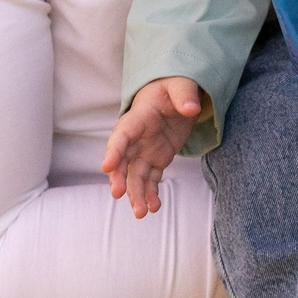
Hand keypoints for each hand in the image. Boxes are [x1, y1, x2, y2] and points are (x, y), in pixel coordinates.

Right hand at [101, 78, 204, 218]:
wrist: (174, 95)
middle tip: (117, 194)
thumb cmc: (173, 86)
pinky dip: (152, 194)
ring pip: (135, 175)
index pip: (122, 134)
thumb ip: (184, 95)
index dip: (114, 150)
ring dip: (136, 193)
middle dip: (119, 177)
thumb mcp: (180, 84)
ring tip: (141, 213)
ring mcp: (144, 151)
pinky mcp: (156, 160)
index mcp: (138, 117)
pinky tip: (155, 208)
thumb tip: (191, 109)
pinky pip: (152, 179)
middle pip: (123, 160)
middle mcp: (136, 138)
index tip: (107, 166)